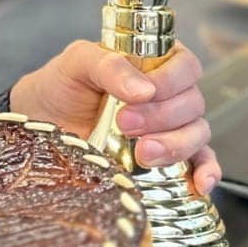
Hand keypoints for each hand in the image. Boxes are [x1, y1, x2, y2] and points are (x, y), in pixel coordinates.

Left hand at [10, 41, 219, 194]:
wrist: (41, 123)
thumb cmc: (62, 86)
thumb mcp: (77, 63)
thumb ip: (109, 65)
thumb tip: (143, 89)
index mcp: (154, 63)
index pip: (185, 66)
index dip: (170, 81)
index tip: (142, 94)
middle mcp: (168, 95)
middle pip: (192, 103)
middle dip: (162, 116)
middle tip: (125, 124)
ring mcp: (170, 129)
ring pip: (197, 134)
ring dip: (175, 145)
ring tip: (142, 154)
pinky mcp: (167, 159)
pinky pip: (201, 165)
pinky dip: (206, 173)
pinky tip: (199, 183)